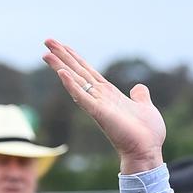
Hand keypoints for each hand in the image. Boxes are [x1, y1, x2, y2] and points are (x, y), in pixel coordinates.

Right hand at [42, 39, 165, 173]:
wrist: (147, 151)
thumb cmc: (147, 134)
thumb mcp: (146, 108)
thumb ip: (140, 97)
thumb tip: (139, 87)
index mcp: (111, 95)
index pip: (89, 72)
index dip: (77, 58)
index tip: (63, 45)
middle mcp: (101, 98)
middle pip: (78, 72)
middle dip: (63, 56)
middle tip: (47, 40)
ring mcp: (98, 105)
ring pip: (76, 81)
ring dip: (60, 66)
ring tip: (45, 53)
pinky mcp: (99, 113)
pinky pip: (83, 97)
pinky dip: (72, 85)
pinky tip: (61, 73)